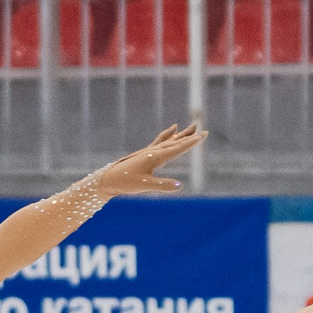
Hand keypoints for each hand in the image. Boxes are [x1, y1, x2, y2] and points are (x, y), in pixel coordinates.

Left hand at [84, 123, 205, 195]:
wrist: (108, 179)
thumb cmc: (126, 182)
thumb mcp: (145, 185)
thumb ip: (163, 185)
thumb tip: (181, 186)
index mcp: (155, 157)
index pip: (177, 148)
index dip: (191, 143)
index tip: (202, 136)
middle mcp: (154, 151)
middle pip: (176, 142)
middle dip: (190, 137)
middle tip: (204, 131)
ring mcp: (150, 151)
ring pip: (170, 140)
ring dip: (182, 134)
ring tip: (193, 127)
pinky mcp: (146, 153)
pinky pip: (160, 141)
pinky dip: (168, 134)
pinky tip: (172, 128)